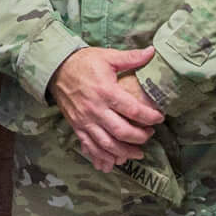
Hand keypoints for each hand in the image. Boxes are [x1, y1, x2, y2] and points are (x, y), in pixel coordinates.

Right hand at [49, 46, 163, 171]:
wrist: (56, 69)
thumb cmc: (84, 62)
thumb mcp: (108, 56)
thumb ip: (131, 58)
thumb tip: (152, 51)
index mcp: (106, 91)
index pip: (133, 110)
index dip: (149, 117)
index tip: (159, 118)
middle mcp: (96, 109)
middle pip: (121, 132)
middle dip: (139, 138)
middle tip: (149, 136)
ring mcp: (85, 120)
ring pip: (106, 144)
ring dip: (123, 152)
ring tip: (137, 154)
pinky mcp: (77, 127)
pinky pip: (89, 147)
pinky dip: (101, 157)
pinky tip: (111, 163)